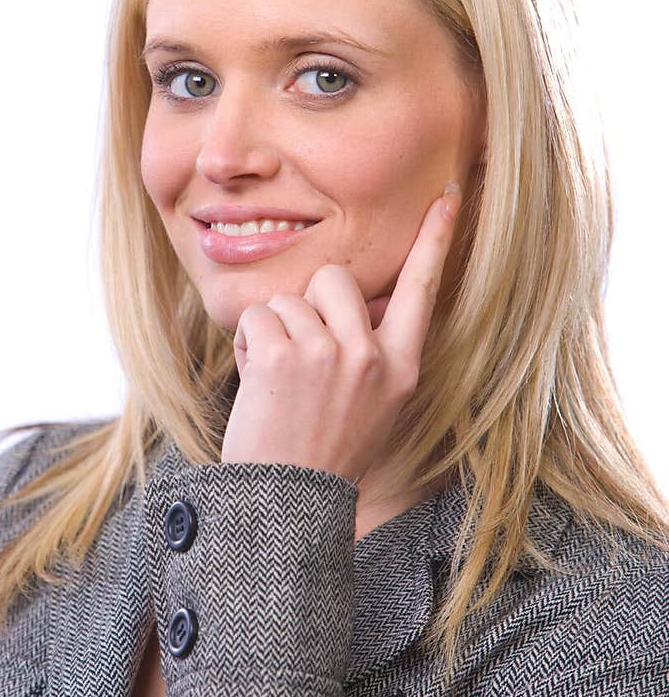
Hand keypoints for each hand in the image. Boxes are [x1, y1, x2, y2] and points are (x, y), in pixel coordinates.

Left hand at [220, 184, 462, 482]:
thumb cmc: (323, 451)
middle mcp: (371, 356)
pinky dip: (250, 346)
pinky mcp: (286, 356)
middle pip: (334, 277)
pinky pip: (258, 318)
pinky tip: (260, 384)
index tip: (446, 196)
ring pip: (289, 299)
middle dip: (308, 303)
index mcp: (400, 367)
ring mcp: (330, 354)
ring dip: (274, 332)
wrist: (287, 500)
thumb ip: (371, 353)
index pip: (421, 290)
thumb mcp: (373, 405)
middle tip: (300, 355)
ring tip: (279, 383)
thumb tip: (352, 301)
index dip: (434, 240)